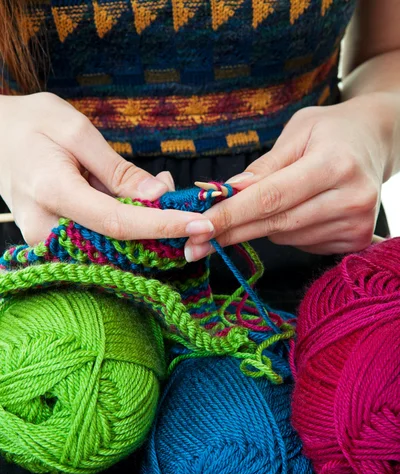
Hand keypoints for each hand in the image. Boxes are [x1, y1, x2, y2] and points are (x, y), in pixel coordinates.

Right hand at [0, 93, 211, 244]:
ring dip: (143, 231)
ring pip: (109, 250)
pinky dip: (125, 232)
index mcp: (54, 191)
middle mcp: (45, 228)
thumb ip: (118, 169)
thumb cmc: (31, 125)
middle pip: (117, 244)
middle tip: (179, 200)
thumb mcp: (76, 131)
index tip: (200, 224)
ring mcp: (45, 242)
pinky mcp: (51, 245)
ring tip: (154, 198)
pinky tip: (135, 208)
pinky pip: (97, 246)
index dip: (162, 225)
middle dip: (158, 228)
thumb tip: (158, 194)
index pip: (119, 222)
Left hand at [184, 95, 388, 260]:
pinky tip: (296, 210)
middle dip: (231, 231)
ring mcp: (356, 223)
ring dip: (262, 226)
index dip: (230, 215)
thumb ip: (263, 167)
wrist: (374, 143)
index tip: (198, 228)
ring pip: (285, 237)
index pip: (271, 197)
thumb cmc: (331, 132)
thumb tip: (226, 194)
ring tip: (269, 203)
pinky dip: (286, 231)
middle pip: (276, 224)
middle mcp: (351, 198)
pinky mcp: (356, 240)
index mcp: (335, 164)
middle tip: (194, 243)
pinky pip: (301, 243)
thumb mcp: (297, 132)